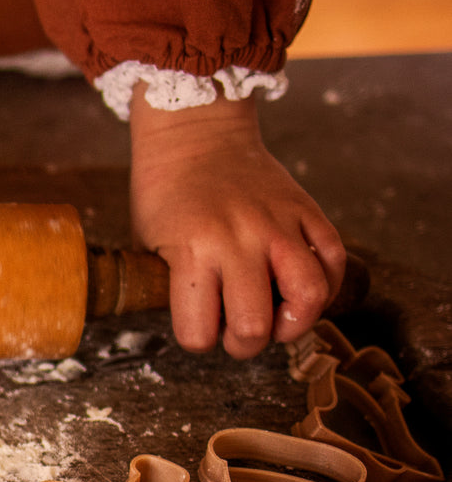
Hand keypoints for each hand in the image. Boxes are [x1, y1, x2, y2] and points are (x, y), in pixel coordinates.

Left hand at [128, 88, 344, 357]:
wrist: (195, 136)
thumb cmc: (165, 194)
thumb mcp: (148, 244)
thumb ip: (174, 288)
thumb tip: (201, 328)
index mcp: (192, 252)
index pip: (199, 332)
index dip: (198, 340)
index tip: (198, 328)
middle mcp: (238, 241)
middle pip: (255, 326)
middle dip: (244, 345)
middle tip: (237, 333)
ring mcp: (278, 225)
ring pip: (309, 298)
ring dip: (293, 324)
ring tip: (277, 319)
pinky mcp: (307, 211)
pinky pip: (334, 261)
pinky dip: (326, 288)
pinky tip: (303, 292)